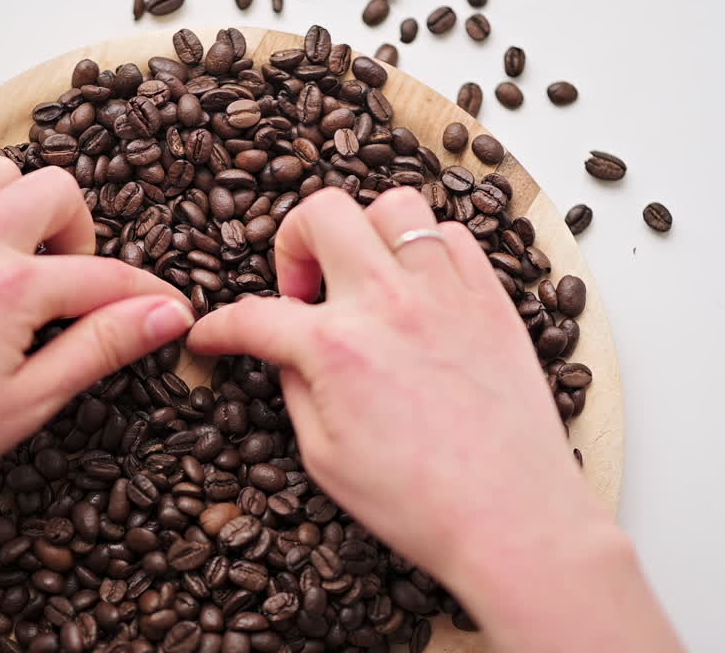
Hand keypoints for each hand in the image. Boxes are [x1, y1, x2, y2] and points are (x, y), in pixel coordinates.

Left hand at [0, 156, 194, 529]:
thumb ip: (103, 345)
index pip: (105, 274)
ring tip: (16, 268)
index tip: (166, 307)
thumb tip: (165, 315)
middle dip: (79, 233)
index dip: (146, 293)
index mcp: (9, 287)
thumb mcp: (31, 400)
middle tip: (68, 284)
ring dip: (20, 211)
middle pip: (56, 190)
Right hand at [188, 186, 608, 602]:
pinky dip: (427, 250)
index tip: (212, 333)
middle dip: (293, 242)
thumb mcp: (324, 457)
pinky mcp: (491, 299)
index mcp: (337, 349)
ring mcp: (446, 293)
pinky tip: (417, 290)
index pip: (254, 315)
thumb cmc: (423, 502)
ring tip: (363, 277)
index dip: (219, 325)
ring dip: (364, 233)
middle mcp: (389, 304)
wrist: (512, 518)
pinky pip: (455, 236)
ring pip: (394, 206)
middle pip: (322, 212)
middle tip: (301, 289)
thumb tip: (287, 354)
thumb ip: (296, 388)